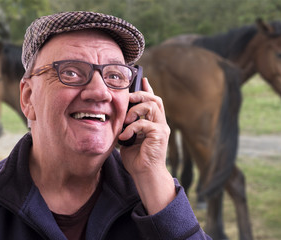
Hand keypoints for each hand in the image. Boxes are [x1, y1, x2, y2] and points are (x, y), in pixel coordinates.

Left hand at [119, 77, 174, 214]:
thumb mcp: (129, 138)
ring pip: (152, 106)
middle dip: (141, 94)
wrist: (145, 175)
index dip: (148, 89)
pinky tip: (124, 137)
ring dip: (136, 110)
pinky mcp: (160, 135)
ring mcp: (162, 129)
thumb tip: (118, 116)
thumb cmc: (137, 158)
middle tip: (129, 96)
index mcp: (154, 123)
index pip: (153, 101)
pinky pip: (145, 124)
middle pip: (155, 99)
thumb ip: (128, 126)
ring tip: (126, 119)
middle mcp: (160, 123)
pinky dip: (132, 128)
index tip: (142, 79)